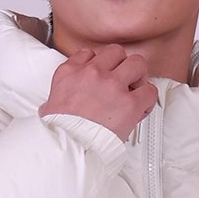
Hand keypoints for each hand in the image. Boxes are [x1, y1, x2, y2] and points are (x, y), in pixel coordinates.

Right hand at [39, 43, 157, 140]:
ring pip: (136, 62)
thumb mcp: (49, 105)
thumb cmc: (60, 131)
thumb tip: (54, 105)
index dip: (100, 65)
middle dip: (122, 64)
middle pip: (116, 51)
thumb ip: (57, 97)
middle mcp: (92, 73)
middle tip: (123, 80)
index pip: (89, 53)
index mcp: (70, 72)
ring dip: (138, 75)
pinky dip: (148, 98)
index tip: (103, 76)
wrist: (70, 146)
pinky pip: (149, 90)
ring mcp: (112, 85)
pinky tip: (140, 108)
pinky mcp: (129, 103)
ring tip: (135, 90)